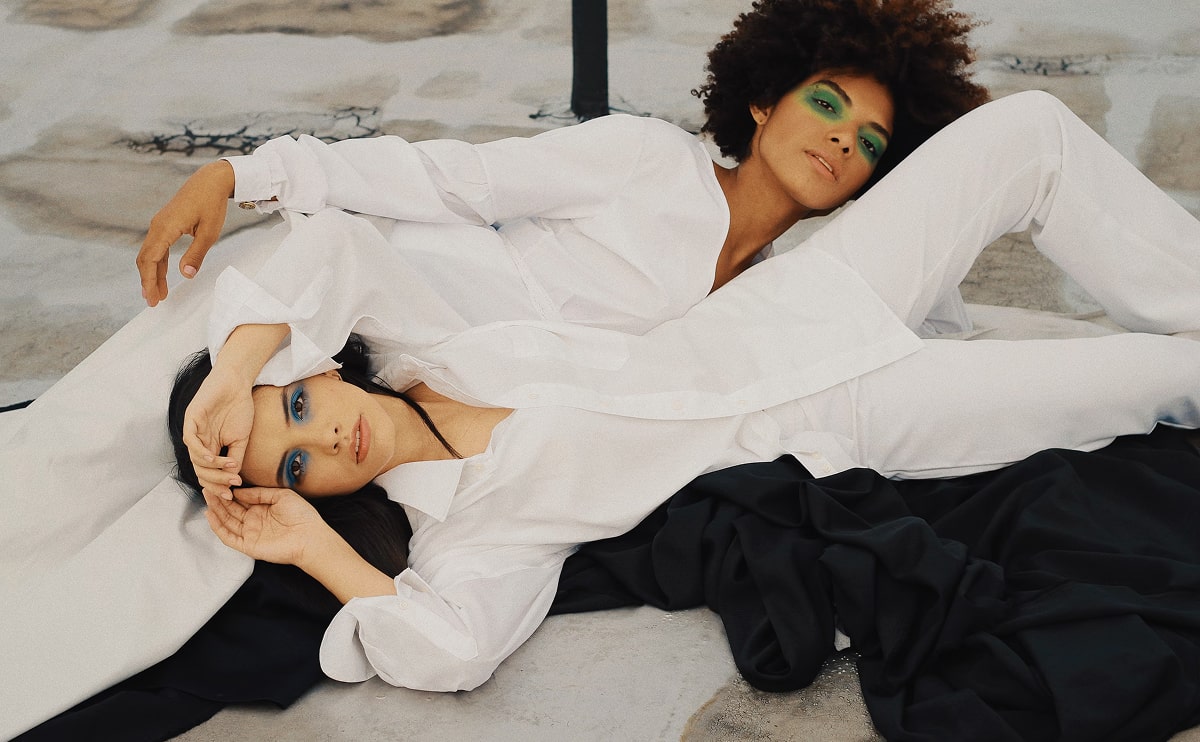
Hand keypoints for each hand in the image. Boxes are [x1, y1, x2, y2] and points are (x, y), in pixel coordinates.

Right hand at [138, 160, 235, 306]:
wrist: (210, 181)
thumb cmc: (211, 205)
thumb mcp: (209, 233)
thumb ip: (196, 255)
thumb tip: (185, 276)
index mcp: (166, 228)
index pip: (150, 259)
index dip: (149, 280)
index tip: (152, 298)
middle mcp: (157, 226)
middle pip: (145, 258)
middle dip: (148, 281)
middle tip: (153, 302)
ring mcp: (159, 224)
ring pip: (150, 254)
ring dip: (152, 274)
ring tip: (158, 294)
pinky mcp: (165, 224)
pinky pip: (157, 247)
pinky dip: (158, 263)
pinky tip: (162, 275)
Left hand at [184, 364, 254, 499]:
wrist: (237, 383)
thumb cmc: (239, 407)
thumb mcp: (241, 439)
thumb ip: (235, 458)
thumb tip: (232, 479)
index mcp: (209, 447)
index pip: (208, 473)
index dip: (218, 485)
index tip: (232, 493)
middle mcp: (199, 442)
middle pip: (200, 470)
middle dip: (215, 482)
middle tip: (230, 488)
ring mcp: (194, 431)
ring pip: (195, 460)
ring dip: (213, 470)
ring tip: (230, 471)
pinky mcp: (191, 419)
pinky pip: (191, 442)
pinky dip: (202, 454)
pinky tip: (216, 459)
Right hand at [203, 487, 325, 565]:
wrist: (310, 536)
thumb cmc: (301, 515)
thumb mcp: (281, 495)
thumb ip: (259, 493)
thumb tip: (239, 490)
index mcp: (262, 509)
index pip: (240, 500)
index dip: (230, 492)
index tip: (220, 480)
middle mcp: (254, 521)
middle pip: (230, 510)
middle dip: (219, 498)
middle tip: (208, 486)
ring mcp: (250, 534)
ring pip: (226, 521)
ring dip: (216, 509)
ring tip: (207, 495)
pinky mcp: (248, 545)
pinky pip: (228, 537)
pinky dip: (217, 527)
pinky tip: (210, 514)